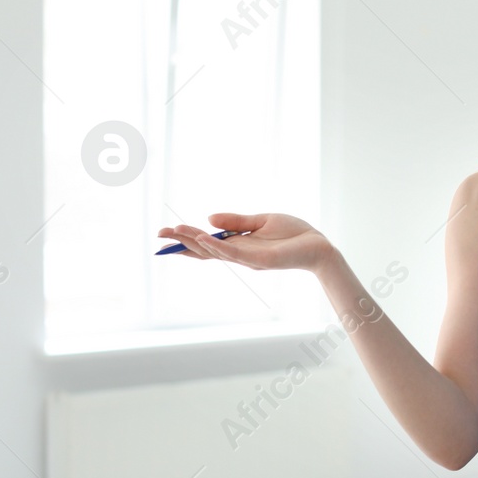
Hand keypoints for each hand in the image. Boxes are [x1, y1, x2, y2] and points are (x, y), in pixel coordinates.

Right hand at [156, 213, 336, 273]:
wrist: (318, 244)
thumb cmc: (293, 233)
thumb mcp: (260, 221)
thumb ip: (235, 221)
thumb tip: (208, 218)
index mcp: (239, 244)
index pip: (207, 244)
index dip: (186, 240)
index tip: (166, 234)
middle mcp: (239, 254)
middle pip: (205, 250)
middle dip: (182, 242)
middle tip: (160, 235)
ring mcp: (248, 259)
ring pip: (215, 251)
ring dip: (194, 241)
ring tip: (175, 232)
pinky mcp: (259, 260)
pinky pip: (234, 253)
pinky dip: (217, 246)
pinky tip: (202, 238)